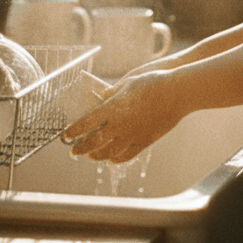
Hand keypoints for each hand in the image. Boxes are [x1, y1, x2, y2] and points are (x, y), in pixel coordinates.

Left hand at [61, 70, 183, 162]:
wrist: (177, 92)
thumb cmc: (152, 82)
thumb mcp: (127, 83)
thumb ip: (112, 94)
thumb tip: (100, 98)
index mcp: (113, 108)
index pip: (86, 123)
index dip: (74, 131)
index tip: (65, 136)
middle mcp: (120, 124)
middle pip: (94, 142)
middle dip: (81, 149)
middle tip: (73, 152)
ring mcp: (133, 135)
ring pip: (109, 152)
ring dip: (96, 156)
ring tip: (91, 157)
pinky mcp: (145, 141)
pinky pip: (127, 155)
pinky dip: (116, 159)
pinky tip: (111, 159)